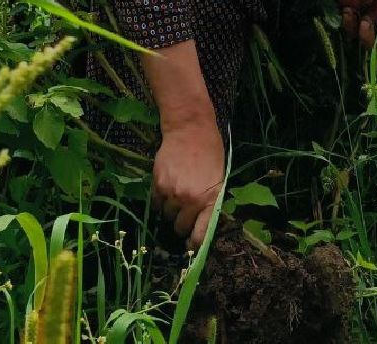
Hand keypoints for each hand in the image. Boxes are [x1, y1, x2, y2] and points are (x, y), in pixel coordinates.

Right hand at [152, 117, 224, 246]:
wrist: (190, 130)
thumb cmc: (210, 153)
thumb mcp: (219, 179)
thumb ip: (210, 203)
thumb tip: (200, 226)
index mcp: (211, 200)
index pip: (201, 233)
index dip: (195, 244)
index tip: (191, 246)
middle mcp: (191, 200)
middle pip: (180, 227)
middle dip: (182, 224)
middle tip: (184, 215)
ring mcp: (173, 192)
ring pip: (167, 216)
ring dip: (171, 211)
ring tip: (176, 197)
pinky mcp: (158, 184)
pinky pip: (157, 204)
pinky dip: (160, 201)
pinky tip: (167, 190)